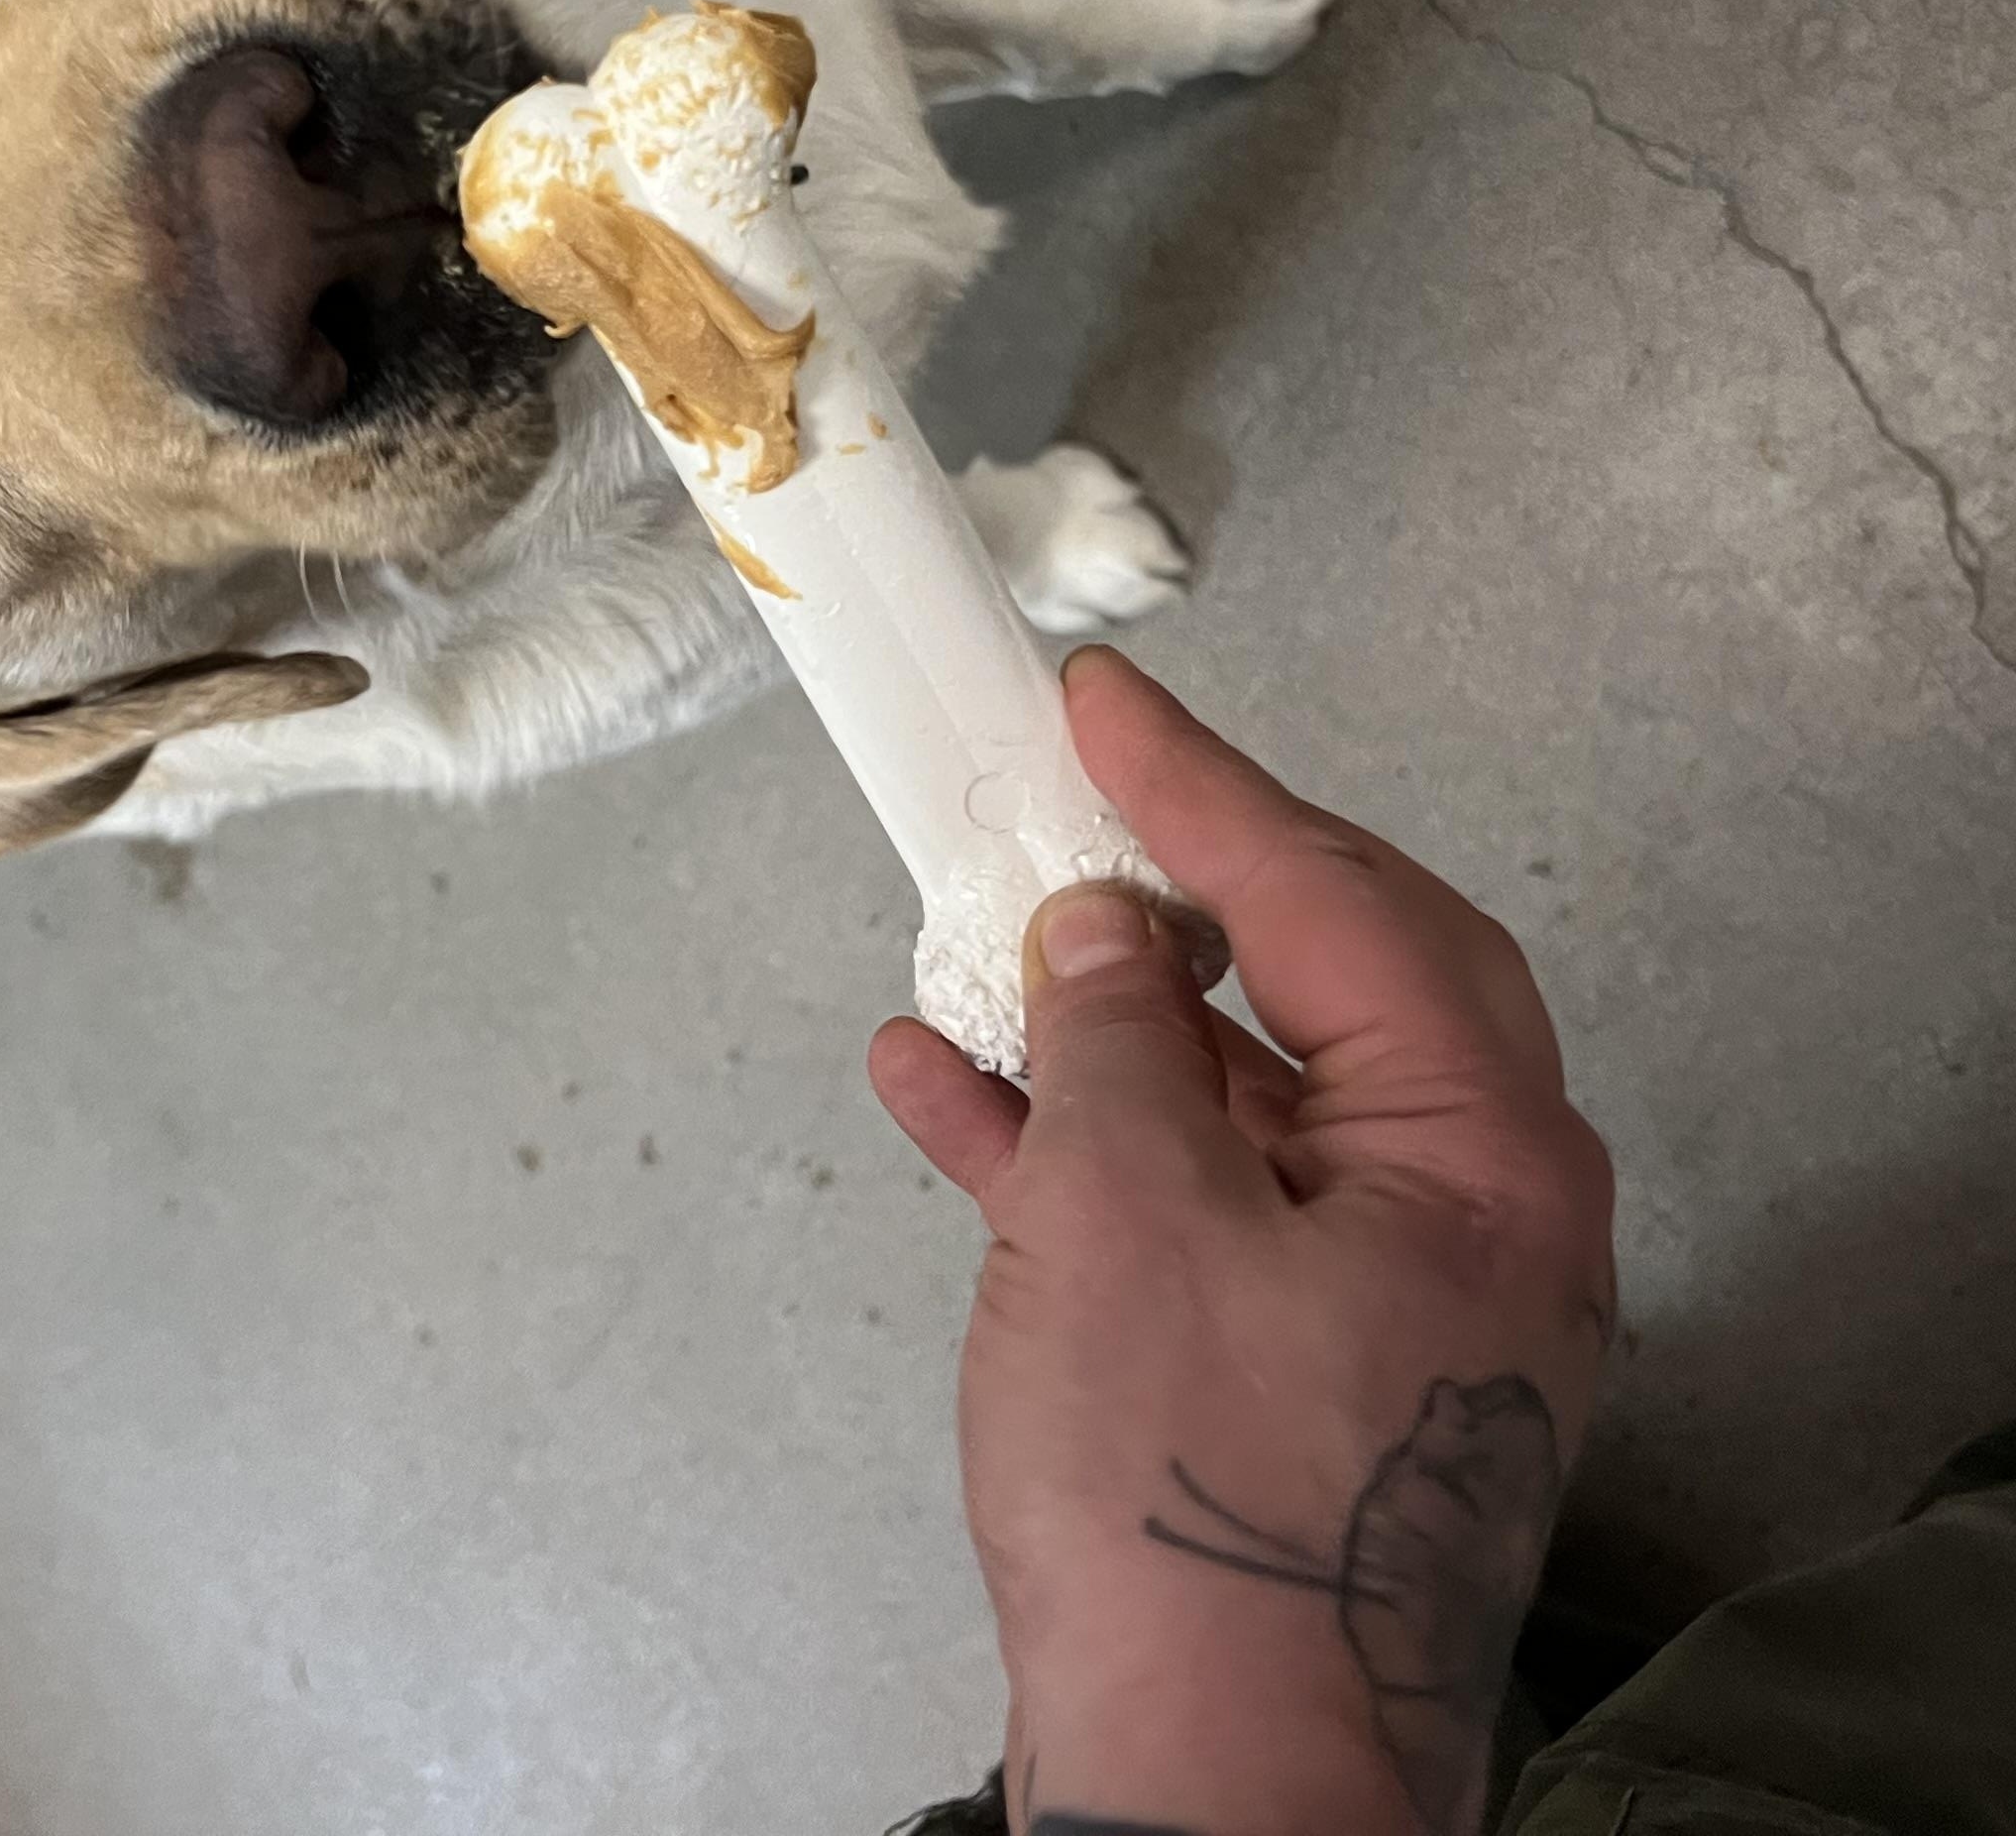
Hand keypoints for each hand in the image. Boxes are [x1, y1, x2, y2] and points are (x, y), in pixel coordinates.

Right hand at [870, 649, 1614, 1835]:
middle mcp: (1468, 1216)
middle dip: (1184, 889)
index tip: (1104, 701)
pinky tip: (946, 1094)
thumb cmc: (1191, 1503)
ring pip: (1246, 1095)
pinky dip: (1080, 1145)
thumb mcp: (1124, 1214)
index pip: (1339, 905)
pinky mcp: (1298, 1371)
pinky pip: (1194, 1207)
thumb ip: (1116, 1036)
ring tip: (971, 948)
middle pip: (1330, 982)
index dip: (1202, 788)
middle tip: (1080, 797)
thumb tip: (1103, 931)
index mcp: (1482, 1159)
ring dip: (1104, 1023)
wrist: (1205, 1795)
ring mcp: (1388, 1300)